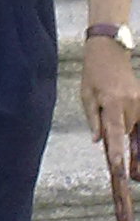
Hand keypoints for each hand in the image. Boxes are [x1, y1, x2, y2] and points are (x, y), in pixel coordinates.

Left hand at [80, 38, 139, 173]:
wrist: (109, 50)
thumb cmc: (93, 72)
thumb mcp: (86, 94)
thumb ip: (93, 119)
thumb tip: (99, 141)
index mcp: (112, 102)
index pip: (115, 133)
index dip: (117, 153)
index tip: (119, 170)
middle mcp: (130, 103)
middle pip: (124, 131)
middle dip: (115, 131)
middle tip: (105, 113)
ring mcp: (139, 101)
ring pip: (132, 126)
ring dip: (122, 123)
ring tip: (110, 101)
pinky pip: (138, 120)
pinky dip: (132, 121)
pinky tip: (118, 105)